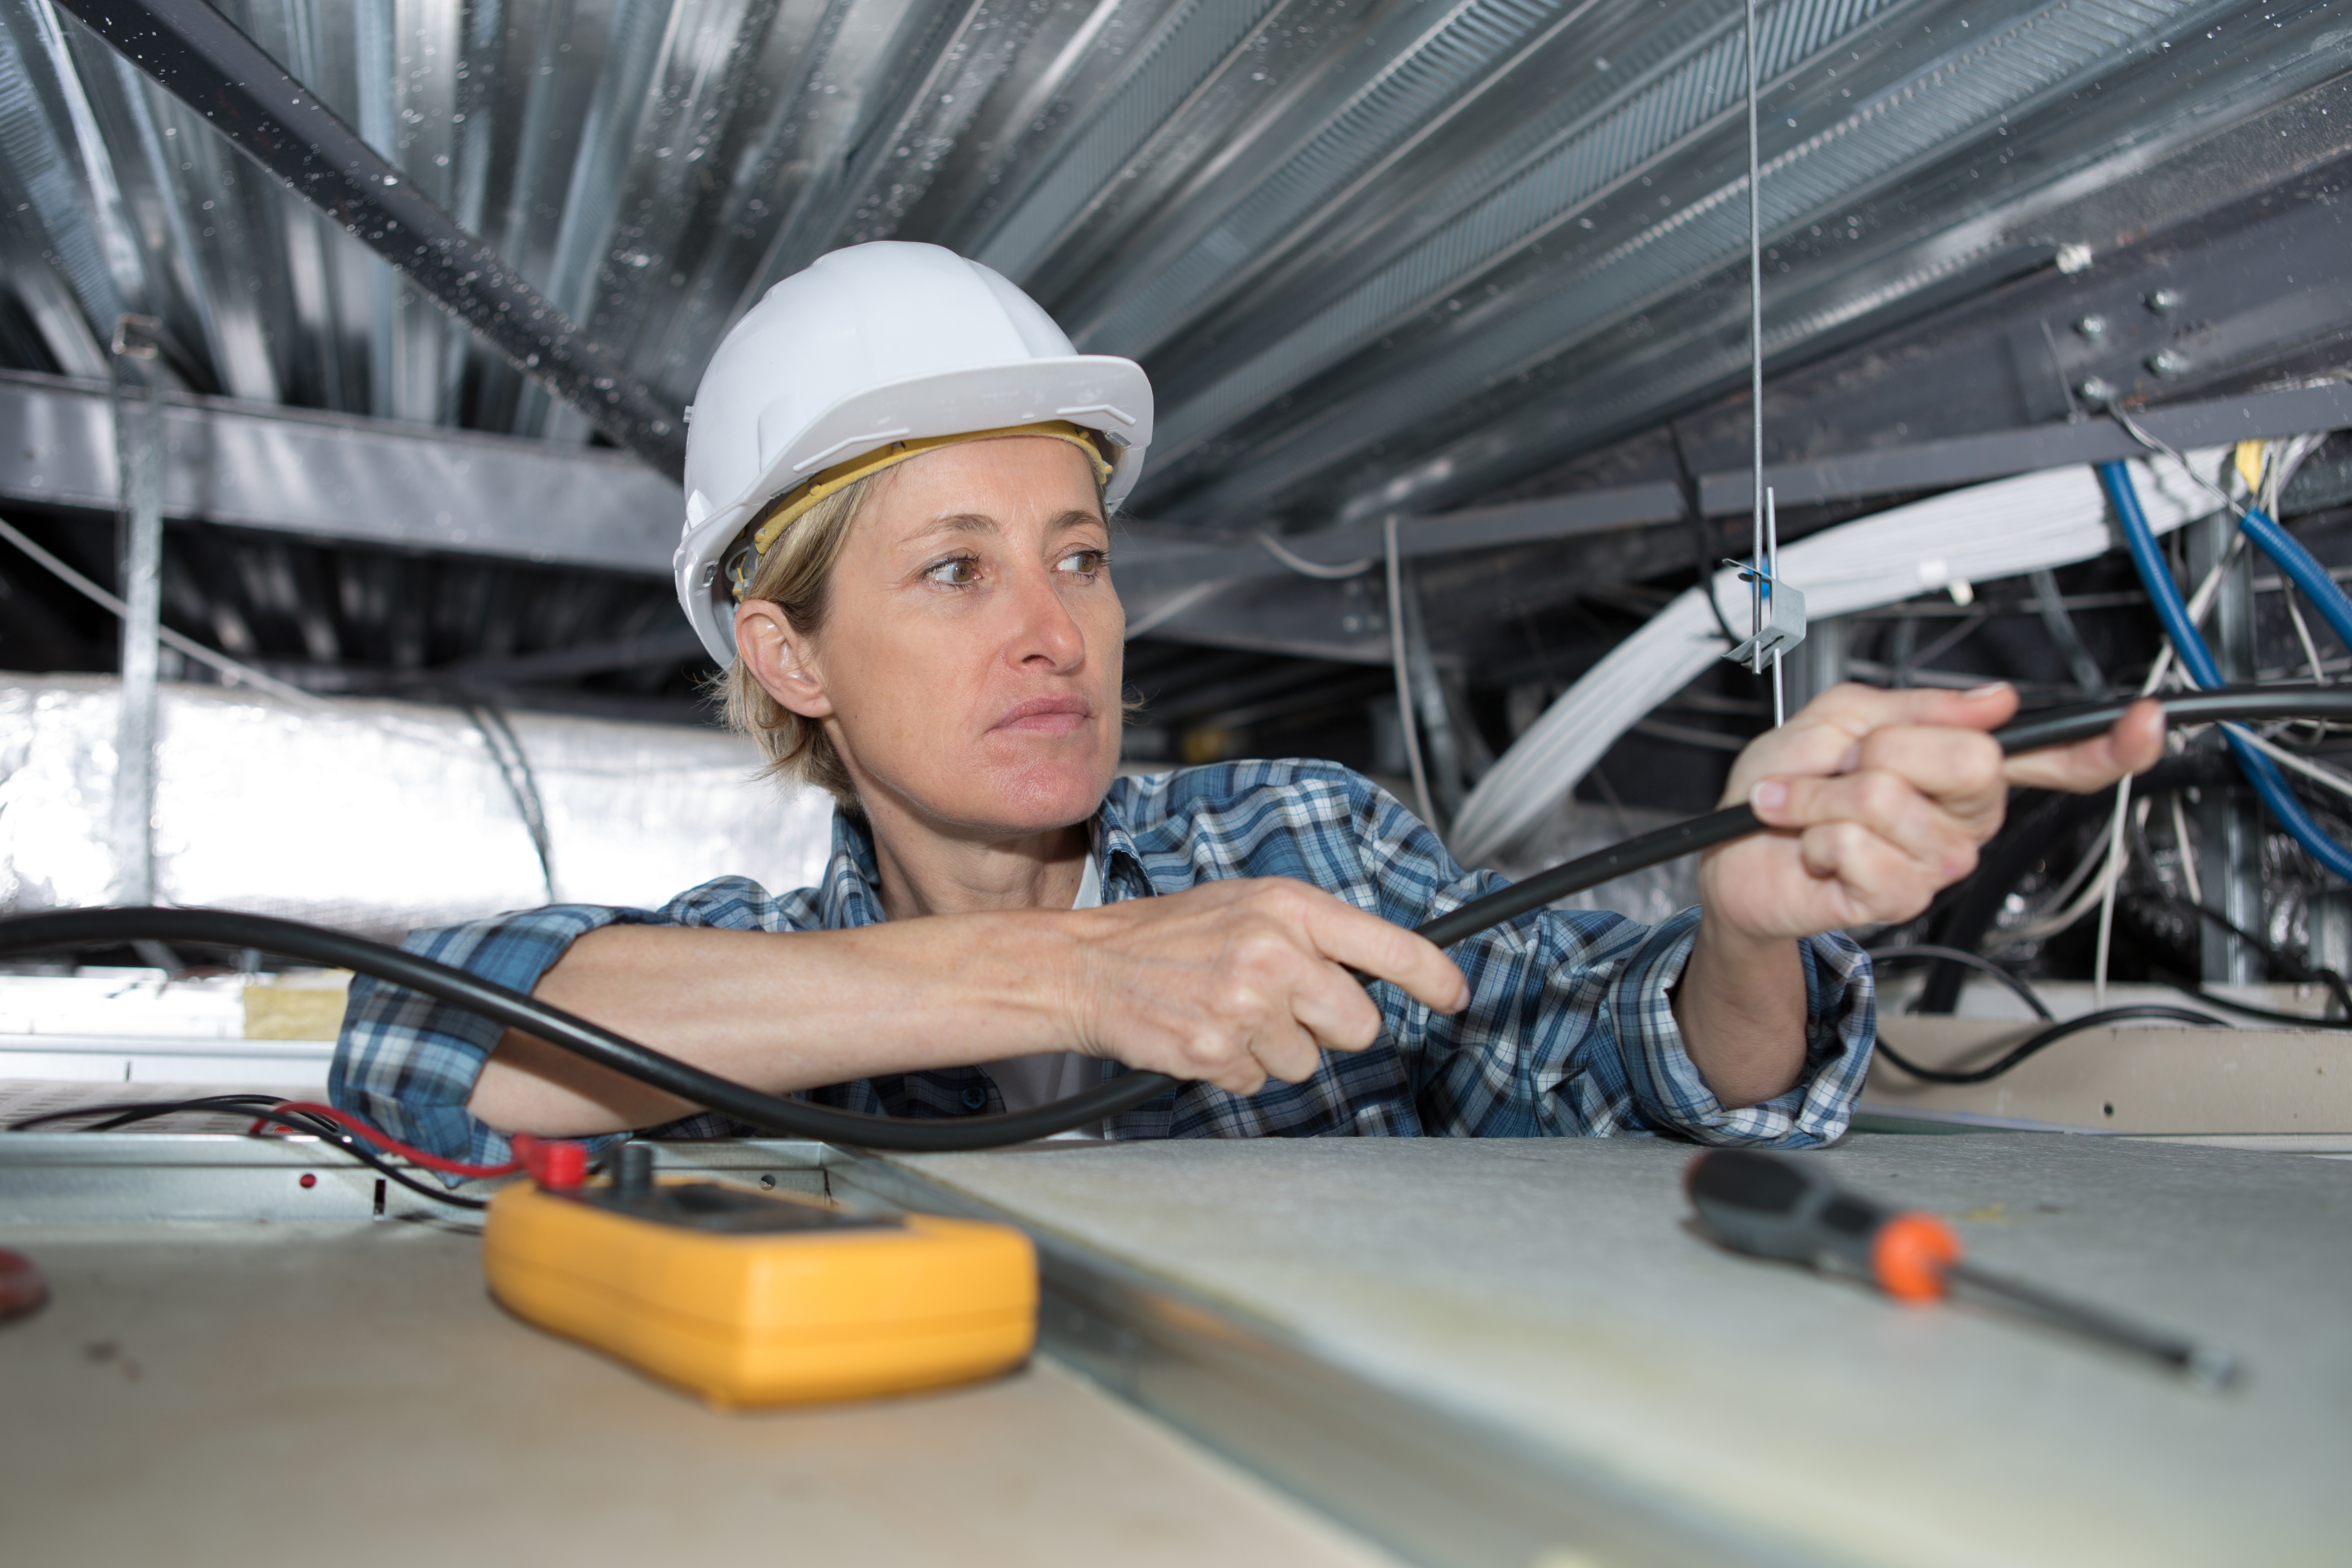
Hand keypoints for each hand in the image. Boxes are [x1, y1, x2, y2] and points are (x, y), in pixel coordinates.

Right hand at [1063, 879, 1469, 1095]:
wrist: (1088, 966)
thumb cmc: (1171, 935)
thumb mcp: (1248, 905)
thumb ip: (1313, 932)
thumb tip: (1378, 968)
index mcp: (1288, 907)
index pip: (1389, 946)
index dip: (1433, 976)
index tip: (1456, 995)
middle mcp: (1274, 953)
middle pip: (1358, 1025)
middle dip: (1329, 1027)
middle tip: (1283, 1006)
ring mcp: (1246, 1006)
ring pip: (1309, 1062)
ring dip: (1275, 1049)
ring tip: (1228, 1012)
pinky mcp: (1218, 1051)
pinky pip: (1260, 1080)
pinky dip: (1236, 1066)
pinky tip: (1205, 1032)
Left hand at [1700, 682, 2165, 941]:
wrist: (1731, 851)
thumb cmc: (1786, 783)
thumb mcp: (1839, 718)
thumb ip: (1912, 707)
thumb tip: (1994, 700)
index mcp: (1959, 766)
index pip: (2054, 758)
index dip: (2106, 744)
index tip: (2148, 722)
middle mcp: (1960, 816)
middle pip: (1969, 764)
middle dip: (1883, 751)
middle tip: (1842, 766)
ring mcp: (1933, 863)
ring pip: (1897, 805)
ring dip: (1829, 800)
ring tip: (1810, 812)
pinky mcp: (1895, 900)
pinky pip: (1867, 853)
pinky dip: (1820, 838)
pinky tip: (1814, 849)